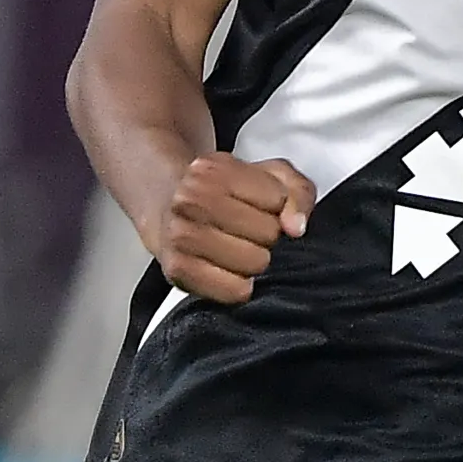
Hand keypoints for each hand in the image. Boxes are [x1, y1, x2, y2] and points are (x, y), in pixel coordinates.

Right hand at [148, 152, 315, 303]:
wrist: (166, 204)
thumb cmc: (219, 191)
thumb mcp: (265, 175)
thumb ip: (297, 191)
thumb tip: (296, 227)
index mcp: (213, 170)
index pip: (278, 199)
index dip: (276, 205)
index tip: (258, 204)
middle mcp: (191, 200)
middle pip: (267, 234)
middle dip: (266, 233)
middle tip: (246, 229)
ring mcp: (181, 236)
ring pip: (253, 264)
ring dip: (253, 259)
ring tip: (237, 246)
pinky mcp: (178, 270)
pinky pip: (234, 291)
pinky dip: (240, 284)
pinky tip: (229, 268)